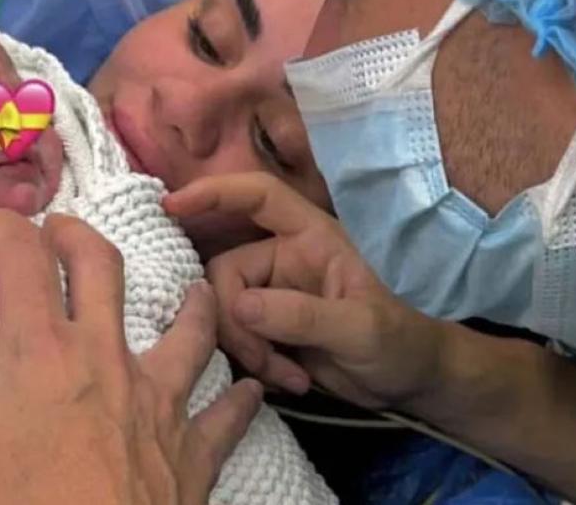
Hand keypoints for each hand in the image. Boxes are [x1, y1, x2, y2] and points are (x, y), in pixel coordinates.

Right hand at [0, 212, 261, 504]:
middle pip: (103, 271)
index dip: (2, 227)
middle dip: (81, 240)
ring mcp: (158, 405)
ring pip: (185, 331)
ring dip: (187, 304)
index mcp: (40, 351)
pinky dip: (236, 401)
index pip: (21, 259)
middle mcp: (107, 361)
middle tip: (63, 232)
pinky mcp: (191, 456)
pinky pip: (224, 418)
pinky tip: (251, 390)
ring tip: (190, 288)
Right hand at [165, 172, 445, 410]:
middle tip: (265, 361)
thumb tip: (240, 304)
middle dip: (236, 322)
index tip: (170, 206)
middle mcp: (282, 258)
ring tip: (288, 376)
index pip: (257, 197)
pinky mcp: (263, 328)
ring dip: (247, 350)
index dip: (214, 193)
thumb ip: (302, 315)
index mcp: (309, 237)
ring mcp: (269, 293)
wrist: (405, 382)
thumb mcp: (359, 329)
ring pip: (223, 311)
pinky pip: (232, 338)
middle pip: (224, 271)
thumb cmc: (396, 342)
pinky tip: (288, 381)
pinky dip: (253, 364)